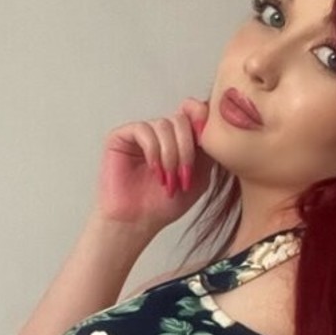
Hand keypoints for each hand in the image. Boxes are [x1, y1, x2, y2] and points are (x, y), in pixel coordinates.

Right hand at [94, 97, 213, 229]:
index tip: (205, 141)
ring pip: (164, 125)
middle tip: (184, 176)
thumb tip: (214, 127)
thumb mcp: (200, 176)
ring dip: (170, 155)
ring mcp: (141, 133)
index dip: (201, 118)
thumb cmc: (164, 205)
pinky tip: (154, 170)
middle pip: (181, 119)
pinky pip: (144, 130)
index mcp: (179, 138)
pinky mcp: (121, 136)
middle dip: (186, 150)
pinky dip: (153, 150)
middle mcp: (161, 132)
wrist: (138, 223)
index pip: (193, 112)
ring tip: (168, 180)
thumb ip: (208, 150)